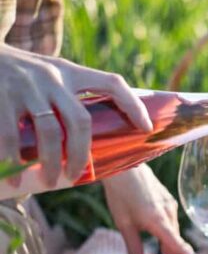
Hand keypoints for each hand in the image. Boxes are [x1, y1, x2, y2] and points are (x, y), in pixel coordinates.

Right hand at [0, 44, 152, 186]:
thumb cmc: (19, 73)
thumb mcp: (49, 73)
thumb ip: (69, 96)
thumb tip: (96, 138)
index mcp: (70, 72)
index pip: (112, 83)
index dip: (133, 104)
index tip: (147, 127)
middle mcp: (52, 77)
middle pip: (80, 121)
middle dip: (81, 154)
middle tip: (75, 175)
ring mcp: (26, 86)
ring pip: (50, 132)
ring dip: (51, 162)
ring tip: (48, 180)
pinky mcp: (1, 96)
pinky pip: (10, 134)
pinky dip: (14, 157)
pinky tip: (16, 172)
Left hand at [103, 164, 207, 253]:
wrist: (125, 167)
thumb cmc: (120, 195)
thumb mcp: (123, 224)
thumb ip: (133, 246)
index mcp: (158, 222)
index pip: (180, 247)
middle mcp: (169, 215)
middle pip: (177, 244)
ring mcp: (170, 207)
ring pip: (174, 233)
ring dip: (169, 246)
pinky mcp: (168, 202)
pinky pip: (171, 223)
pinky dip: (167, 234)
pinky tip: (157, 235)